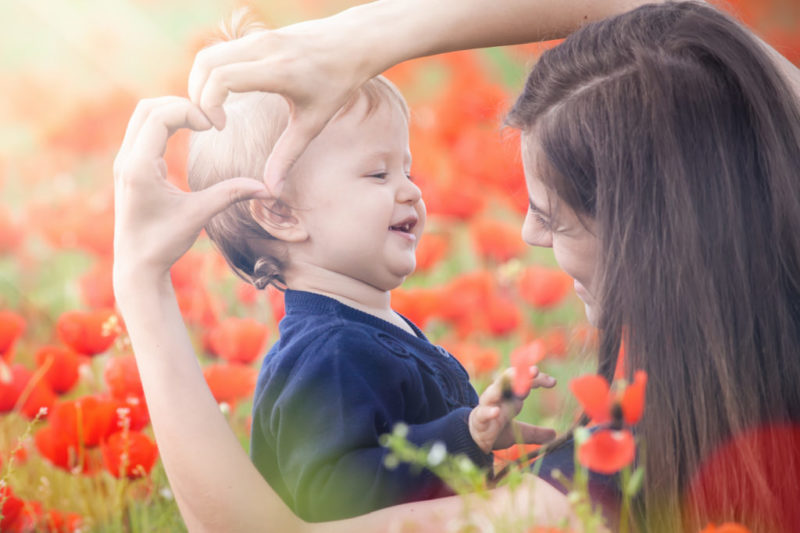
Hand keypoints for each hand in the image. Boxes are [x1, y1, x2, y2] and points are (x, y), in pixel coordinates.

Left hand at [113, 96, 269, 289]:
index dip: (189, 111)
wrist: (137, 264)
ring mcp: (124, 161)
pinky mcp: (129, 167)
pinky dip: (166, 124)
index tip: (214, 126)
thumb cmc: (165, 242)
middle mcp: (126, 159)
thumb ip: (230, 194)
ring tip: (201, 123)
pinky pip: (143, 130)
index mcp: (139, 167)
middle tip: (209, 119)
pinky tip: (188, 134)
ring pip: (143, 116)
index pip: (159, 117)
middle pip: (147, 108)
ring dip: (172, 113)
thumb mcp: (199, 215)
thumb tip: (267, 188)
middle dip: (180, 105)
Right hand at [187, 15, 380, 194]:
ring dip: (201, 83)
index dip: (209, 104)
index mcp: (278, 70)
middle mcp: (264, 47)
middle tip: (209, 122)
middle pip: (205, 63)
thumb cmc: (337, 84)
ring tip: (214, 111)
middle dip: (197, 95)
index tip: (220, 127)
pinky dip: (212, 73)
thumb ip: (288, 156)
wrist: (354, 43)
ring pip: (208, 54)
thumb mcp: (314, 123)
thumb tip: (271, 191)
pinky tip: (224, 96)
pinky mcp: (258, 34)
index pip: (222, 78)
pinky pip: (221, 50)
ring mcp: (259, 36)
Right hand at [469, 366, 556, 453]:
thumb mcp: (520, 431)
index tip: (553, 382)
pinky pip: (483, 413)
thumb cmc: (497, 430)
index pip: (523, 382)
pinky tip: (496, 412)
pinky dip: (489, 411)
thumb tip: (554, 435)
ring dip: (503, 385)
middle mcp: (498, 397)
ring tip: (514, 385)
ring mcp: (488, 406)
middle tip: (534, 371)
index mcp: (509, 396)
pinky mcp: (479, 419)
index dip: (537, 380)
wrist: (475, 441)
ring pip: (494, 391)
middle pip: (508, 380)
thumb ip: (536, 433)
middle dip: (520, 374)